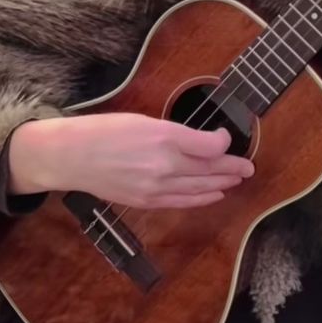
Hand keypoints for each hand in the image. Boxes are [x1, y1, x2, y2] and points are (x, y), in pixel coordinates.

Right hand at [8, 114, 253, 208]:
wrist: (72, 157)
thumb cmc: (103, 131)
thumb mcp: (143, 120)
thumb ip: (175, 133)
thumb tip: (200, 142)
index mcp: (164, 137)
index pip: (209, 145)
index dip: (224, 143)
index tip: (226, 138)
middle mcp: (164, 165)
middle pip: (209, 170)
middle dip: (232, 168)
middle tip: (249, 167)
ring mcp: (156, 187)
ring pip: (199, 188)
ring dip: (222, 184)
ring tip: (238, 180)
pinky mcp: (146, 202)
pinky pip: (182, 202)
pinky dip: (201, 199)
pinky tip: (214, 195)